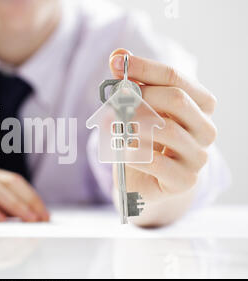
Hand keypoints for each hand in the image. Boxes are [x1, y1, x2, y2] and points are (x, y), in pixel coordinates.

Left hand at [109, 49, 216, 225]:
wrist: (146, 182)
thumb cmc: (143, 140)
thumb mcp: (136, 110)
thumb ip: (130, 84)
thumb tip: (117, 57)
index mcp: (199, 104)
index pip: (174, 77)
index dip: (144, 68)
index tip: (115, 62)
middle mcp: (206, 128)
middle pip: (176, 99)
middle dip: (140, 97)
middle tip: (115, 101)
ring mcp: (198, 156)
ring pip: (167, 130)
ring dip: (133, 125)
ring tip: (115, 126)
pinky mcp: (185, 180)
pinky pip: (156, 161)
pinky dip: (133, 153)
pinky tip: (122, 150)